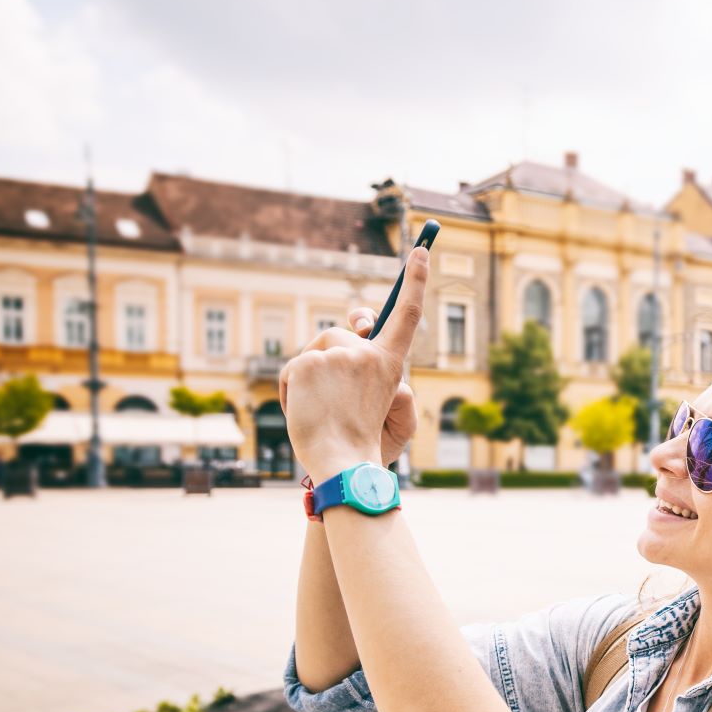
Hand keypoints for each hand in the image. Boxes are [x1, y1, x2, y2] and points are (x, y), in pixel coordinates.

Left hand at [280, 248, 426, 479]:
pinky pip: (293, 369)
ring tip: (318, 413)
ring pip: (315, 353)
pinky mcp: (309, 361)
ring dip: (309, 380)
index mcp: (390, 365)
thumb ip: (376, 372)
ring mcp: (338, 354)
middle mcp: (367, 353)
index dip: (417, 280)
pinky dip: (290, 392)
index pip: (407, 315)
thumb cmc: (364, 445)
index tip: (421, 249)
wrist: (342, 461)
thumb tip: (362, 342)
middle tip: (331, 385)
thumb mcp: (386, 407)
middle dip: (329, 355)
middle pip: (341, 336)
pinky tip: (302, 412)